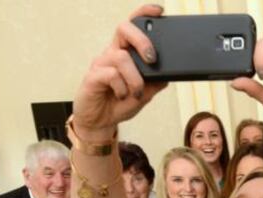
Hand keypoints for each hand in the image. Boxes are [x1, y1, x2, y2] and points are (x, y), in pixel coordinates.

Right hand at [71, 4, 168, 138]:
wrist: (100, 121)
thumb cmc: (119, 103)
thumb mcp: (145, 93)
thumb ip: (156, 82)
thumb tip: (169, 74)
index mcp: (126, 53)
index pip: (133, 26)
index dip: (144, 13)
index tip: (160, 11)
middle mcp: (112, 53)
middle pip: (124, 29)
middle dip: (142, 40)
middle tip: (152, 59)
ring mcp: (101, 63)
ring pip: (121, 57)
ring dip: (135, 78)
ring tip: (136, 93)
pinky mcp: (92, 77)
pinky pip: (111, 74)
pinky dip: (122, 87)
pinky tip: (122, 95)